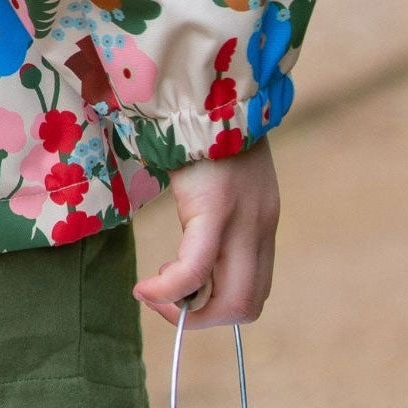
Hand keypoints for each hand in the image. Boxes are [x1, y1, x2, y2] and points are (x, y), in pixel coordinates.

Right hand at [132, 139, 279, 326]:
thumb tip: (193, 240)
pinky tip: (145, 289)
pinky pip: (193, 271)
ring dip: (187, 311)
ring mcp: (241, 222)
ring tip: (154, 295)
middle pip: (246, 306)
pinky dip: (169, 291)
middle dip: (202, 318)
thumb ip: (217, 208)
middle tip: (165, 305)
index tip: (183, 296)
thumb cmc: (203, 126)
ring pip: (230, 301)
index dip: (218, 307)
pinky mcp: (214, 211)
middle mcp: (259, 227)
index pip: (255, 289)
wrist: (206, 88)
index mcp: (262, 220)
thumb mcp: (222, 176)